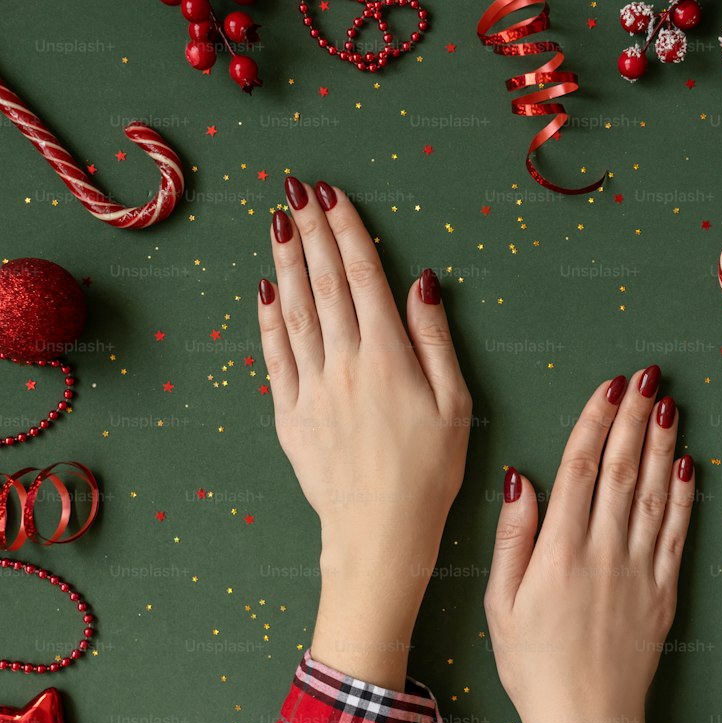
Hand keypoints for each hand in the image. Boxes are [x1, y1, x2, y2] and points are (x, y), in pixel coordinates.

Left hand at [258, 177, 471, 689]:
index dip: (346, 232)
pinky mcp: (289, 414)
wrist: (379, 532)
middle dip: (310, 232)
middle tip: (296, 190)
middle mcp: (345, 362)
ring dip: (286, 263)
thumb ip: (435, 339)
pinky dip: (268, 320)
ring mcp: (311, 387)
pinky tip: (265, 292)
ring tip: (277, 224)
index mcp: (388, 356)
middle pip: (325, 284)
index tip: (332, 196)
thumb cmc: (431, 472)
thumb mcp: (455, 404)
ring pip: (295, 311)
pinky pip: (275, 356)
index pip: (364, 278)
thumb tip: (422, 282)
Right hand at [485, 367, 694, 722]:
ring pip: (655, 492)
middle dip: (635, 417)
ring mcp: (641, 569)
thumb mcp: (500, 604)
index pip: (581, 469)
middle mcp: (604, 551)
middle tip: (647, 375)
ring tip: (669, 403)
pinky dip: (686, 496)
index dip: (596, 423)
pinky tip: (689, 464)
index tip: (609, 387)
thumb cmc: (533, 667)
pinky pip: (679, 532)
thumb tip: (523, 479)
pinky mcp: (665, 589)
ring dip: (663, 444)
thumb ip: (514, 538)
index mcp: (559, 551)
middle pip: (623, 469)